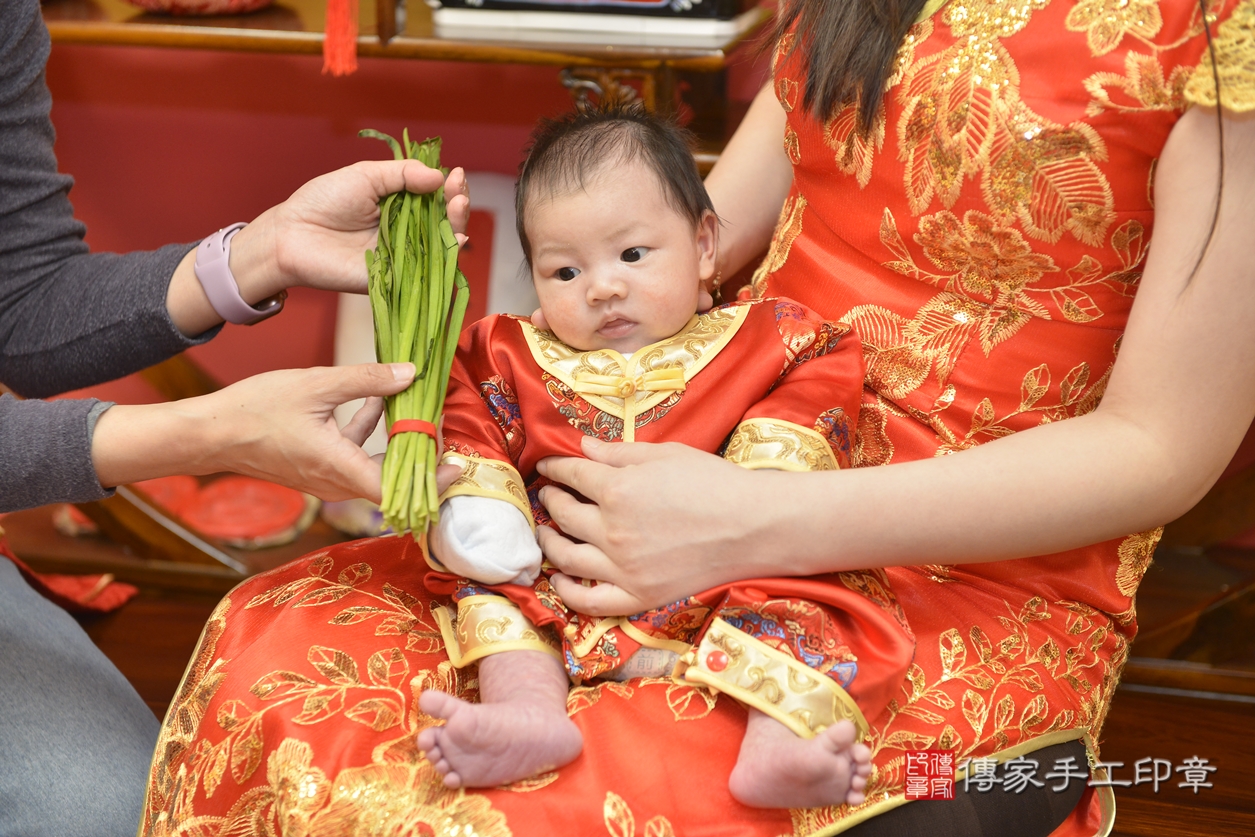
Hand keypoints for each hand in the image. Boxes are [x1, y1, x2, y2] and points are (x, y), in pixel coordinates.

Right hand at [93, 362, 419, 501]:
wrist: (209, 432)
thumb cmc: (256, 410)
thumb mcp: (316, 385)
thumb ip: (367, 380)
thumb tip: (412, 372)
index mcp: (339, 468)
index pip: (398, 489)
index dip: (432, 481)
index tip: (459, 464)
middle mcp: (336, 482)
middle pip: (394, 481)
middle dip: (424, 458)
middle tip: (446, 430)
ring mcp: (326, 478)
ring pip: (376, 467)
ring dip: (399, 444)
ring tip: (424, 413)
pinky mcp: (317, 468)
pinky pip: (355, 456)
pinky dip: (372, 434)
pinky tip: (380, 399)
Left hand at [239, 161, 470, 297]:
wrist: (294, 234)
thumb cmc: (324, 201)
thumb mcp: (366, 175)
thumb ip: (403, 174)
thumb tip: (439, 177)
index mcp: (400, 204)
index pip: (436, 197)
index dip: (450, 188)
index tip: (456, 176)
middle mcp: (406, 231)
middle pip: (445, 221)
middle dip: (458, 206)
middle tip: (458, 195)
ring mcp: (404, 255)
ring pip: (443, 245)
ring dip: (458, 226)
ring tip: (458, 208)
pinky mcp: (398, 278)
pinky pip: (428, 270)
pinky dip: (447, 257)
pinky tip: (457, 239)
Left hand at [534, 436, 770, 614]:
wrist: (755, 527)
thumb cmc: (716, 484)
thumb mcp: (666, 455)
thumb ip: (619, 452)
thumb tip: (583, 446)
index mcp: (617, 490)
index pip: (571, 475)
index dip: (555, 468)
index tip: (548, 466)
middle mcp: (612, 530)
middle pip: (564, 514)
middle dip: (550, 499)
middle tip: (548, 494)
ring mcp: (623, 568)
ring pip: (567, 557)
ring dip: (549, 542)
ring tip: (546, 532)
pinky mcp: (638, 596)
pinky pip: (589, 601)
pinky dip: (567, 591)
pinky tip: (561, 579)